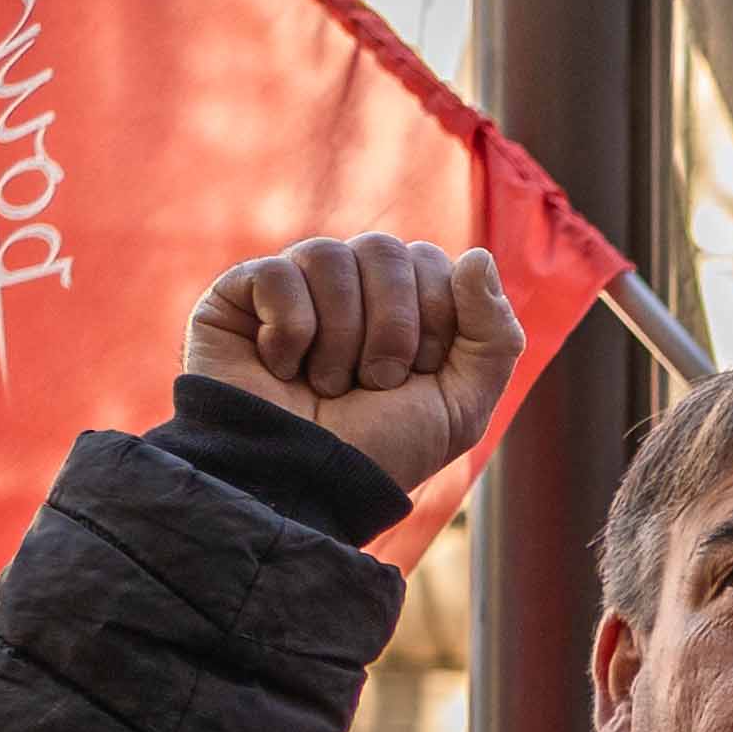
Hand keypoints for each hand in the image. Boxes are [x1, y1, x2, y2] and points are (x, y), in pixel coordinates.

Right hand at [185, 238, 524, 495]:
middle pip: (384, 250)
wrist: (307, 481)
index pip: (430, 260)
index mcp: (401, 305)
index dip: (436, 317)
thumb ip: (493, 334)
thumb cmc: (383, 448)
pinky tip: (282, 369)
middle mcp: (348, 287)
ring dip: (342, 337)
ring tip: (329, 385)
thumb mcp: (462, 404)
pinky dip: (291, 332)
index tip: (419, 374)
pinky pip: (277, 273)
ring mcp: (293, 286)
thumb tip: (479, 256)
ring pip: (329, 255)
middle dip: (393, 328)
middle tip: (375, 382)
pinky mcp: (239, 293)